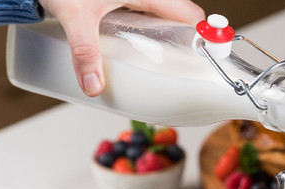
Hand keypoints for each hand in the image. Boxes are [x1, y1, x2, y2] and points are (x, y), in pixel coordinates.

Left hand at [37, 0, 204, 96]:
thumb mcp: (75, 16)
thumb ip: (85, 53)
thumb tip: (94, 85)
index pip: (190, 14)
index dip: (204, 36)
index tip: (209, 57)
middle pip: (184, 16)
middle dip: (190, 41)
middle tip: (189, 67)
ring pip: (168, 15)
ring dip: (174, 36)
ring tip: (172, 63)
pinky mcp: (128, 0)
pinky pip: (153, 15)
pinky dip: (157, 31)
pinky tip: (146, 48)